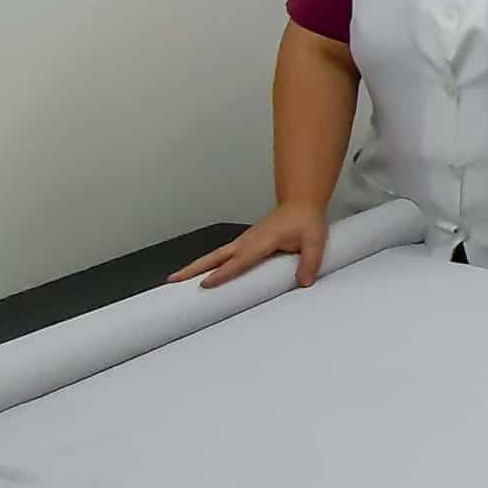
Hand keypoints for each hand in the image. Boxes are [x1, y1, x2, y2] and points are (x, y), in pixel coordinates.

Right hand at [171, 201, 327, 289]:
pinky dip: (207, 263)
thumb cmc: (305, 221)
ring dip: (195, 266)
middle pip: (215, 257)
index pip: (239, 261)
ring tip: (176, 279)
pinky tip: (200, 274)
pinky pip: (222, 255)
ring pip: (215, 255)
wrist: (300, 204)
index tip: (205, 284)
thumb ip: (310, 262)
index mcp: (262, 242)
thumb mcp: (315, 242)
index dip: (223, 273)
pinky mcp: (244, 243)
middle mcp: (248, 241)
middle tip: (173, 280)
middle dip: (193, 269)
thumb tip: (304, 282)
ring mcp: (244, 241)